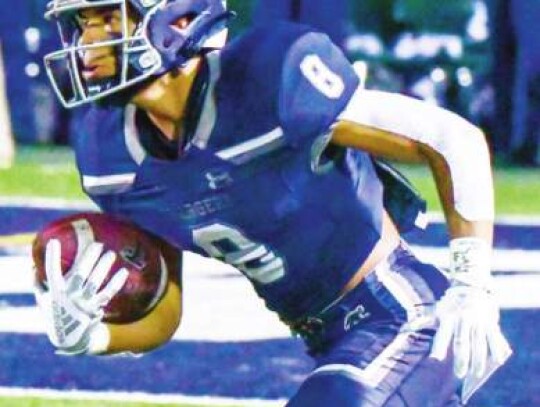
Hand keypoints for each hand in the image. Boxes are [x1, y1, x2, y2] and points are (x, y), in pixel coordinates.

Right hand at [34, 239, 127, 354]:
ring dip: (103, 267)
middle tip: (98, 244)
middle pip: (79, 275)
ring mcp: (83, 303)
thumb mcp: (43, 300)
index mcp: (55, 293)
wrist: (69, 338)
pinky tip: (124, 271)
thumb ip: (38, 283)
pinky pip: (108, 293)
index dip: (52, 257)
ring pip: (95, 283)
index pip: (51, 272)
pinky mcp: (95, 308)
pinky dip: (116, 282)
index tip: (54, 241)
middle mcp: (69, 297)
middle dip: (88, 258)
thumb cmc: (55, 313)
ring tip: (111, 253)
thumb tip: (33, 266)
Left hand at [429, 285, 511, 378]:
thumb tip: (408, 326)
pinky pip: (494, 337)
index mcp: (449, 316)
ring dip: (478, 360)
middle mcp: (463, 319)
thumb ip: (425, 319)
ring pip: (478, 343)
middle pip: (462, 342)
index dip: (439, 346)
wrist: (473, 287)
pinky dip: (496, 349)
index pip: (443, 334)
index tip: (435, 358)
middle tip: (459, 374)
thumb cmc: (451, 303)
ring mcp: (478, 321)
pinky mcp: (490, 322)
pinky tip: (497, 361)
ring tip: (476, 374)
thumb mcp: (437, 308)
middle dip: (461, 359)